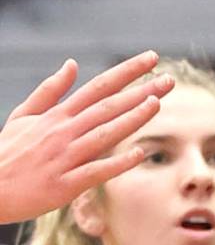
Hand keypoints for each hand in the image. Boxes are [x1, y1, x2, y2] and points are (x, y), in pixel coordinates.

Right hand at [0, 51, 174, 223]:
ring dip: (131, 119)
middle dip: (140, 92)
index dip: (126, 72)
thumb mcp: (23, 115)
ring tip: (156, 104)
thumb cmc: (7, 151)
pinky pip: (96, 171)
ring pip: (104, 134)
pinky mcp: (65, 184)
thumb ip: (50, 90)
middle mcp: (63, 132)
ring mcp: (65, 158)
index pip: (98, 87)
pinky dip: (116, 162)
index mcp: (57, 116)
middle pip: (108, 107)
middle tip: (169, 80)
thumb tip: (72, 64)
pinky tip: (139, 153)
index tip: (151, 59)